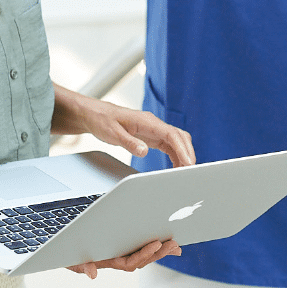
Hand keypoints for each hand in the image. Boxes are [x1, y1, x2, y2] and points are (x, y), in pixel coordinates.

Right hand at [67, 238, 181, 278]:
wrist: (65, 249)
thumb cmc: (69, 254)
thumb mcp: (72, 260)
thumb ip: (82, 266)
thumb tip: (93, 274)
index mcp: (109, 262)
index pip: (130, 262)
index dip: (144, 254)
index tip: (156, 243)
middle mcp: (118, 260)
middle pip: (142, 260)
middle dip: (158, 252)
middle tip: (174, 244)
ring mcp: (122, 254)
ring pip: (145, 255)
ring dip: (161, 251)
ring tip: (176, 245)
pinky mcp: (125, 246)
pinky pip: (142, 248)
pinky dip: (156, 247)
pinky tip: (169, 245)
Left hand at [74, 96, 194, 167]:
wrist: (95, 115)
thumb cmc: (103, 121)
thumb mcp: (113, 134)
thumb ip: (129, 143)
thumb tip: (144, 151)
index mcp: (147, 121)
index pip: (172, 134)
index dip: (182, 149)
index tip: (188, 163)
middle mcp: (153, 124)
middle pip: (179, 137)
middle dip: (187, 153)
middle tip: (191, 171)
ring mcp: (153, 129)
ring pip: (177, 141)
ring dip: (183, 155)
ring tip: (185, 172)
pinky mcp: (151, 136)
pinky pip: (169, 145)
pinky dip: (176, 155)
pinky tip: (176, 166)